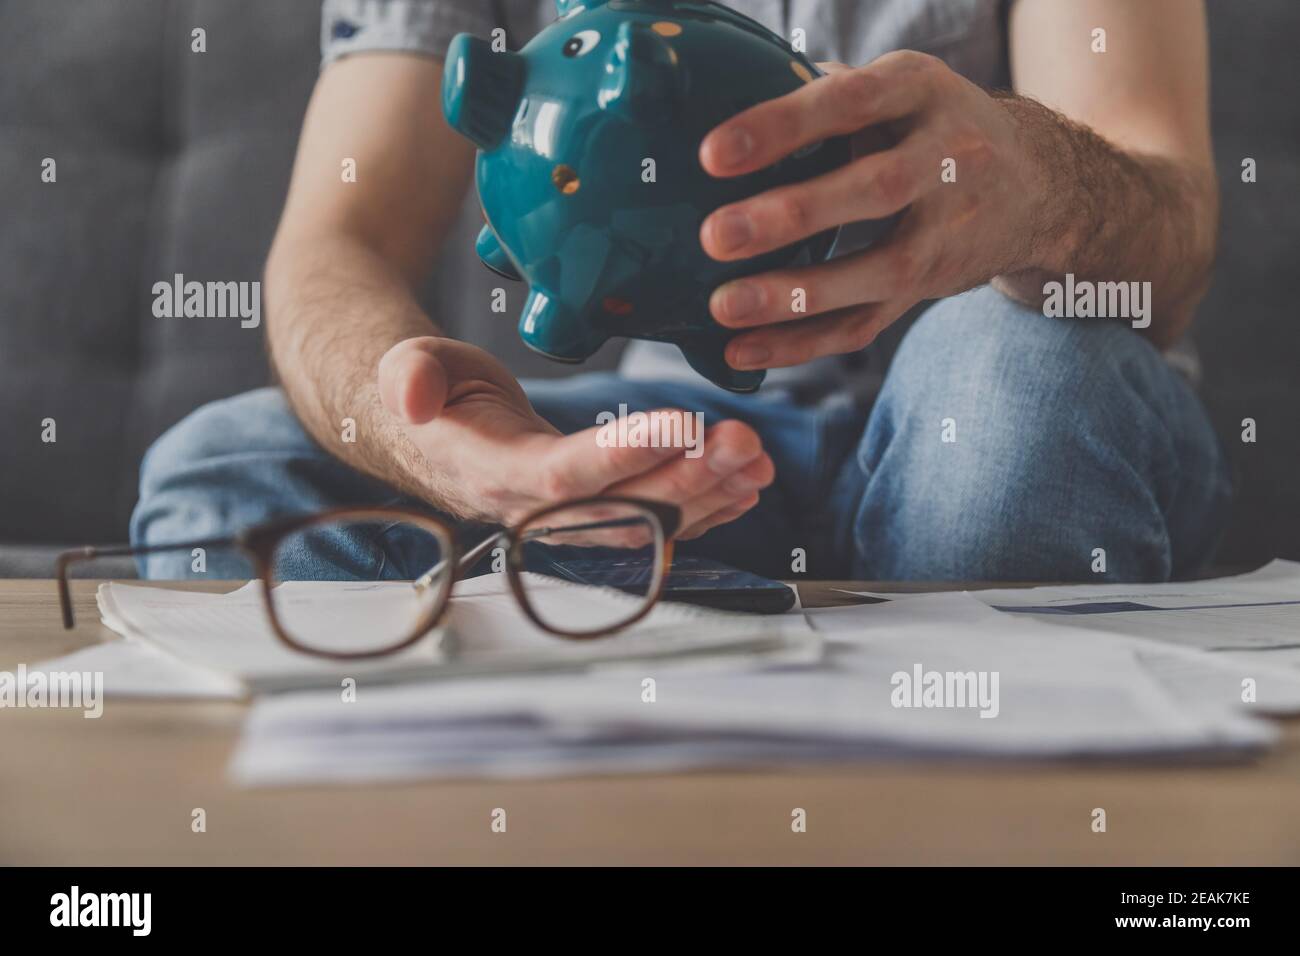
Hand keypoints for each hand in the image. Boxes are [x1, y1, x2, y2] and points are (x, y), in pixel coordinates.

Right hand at [377, 337, 773, 538]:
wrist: (435, 433)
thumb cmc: (433, 393)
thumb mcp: (410, 367)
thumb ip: (410, 376)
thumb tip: (409, 395)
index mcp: (492, 473)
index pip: (563, 475)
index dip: (623, 456)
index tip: (681, 425)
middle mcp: (535, 511)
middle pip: (621, 507)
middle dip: (689, 478)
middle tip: (743, 442)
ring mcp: (569, 520)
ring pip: (648, 520)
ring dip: (709, 494)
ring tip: (758, 460)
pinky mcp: (595, 514)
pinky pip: (656, 521)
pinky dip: (706, 506)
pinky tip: (746, 485)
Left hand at [699, 52, 1043, 370]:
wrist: (1035, 185)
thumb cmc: (928, 125)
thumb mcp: (897, 88)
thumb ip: (826, 95)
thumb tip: (727, 105)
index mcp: (924, 91)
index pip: (853, 101)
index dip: (784, 126)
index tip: (713, 155)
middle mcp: (948, 158)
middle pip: (876, 189)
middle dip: (792, 216)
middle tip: (716, 236)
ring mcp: (946, 229)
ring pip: (879, 270)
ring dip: (797, 295)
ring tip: (724, 306)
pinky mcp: (930, 286)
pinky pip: (867, 324)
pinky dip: (804, 343)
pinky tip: (744, 350)